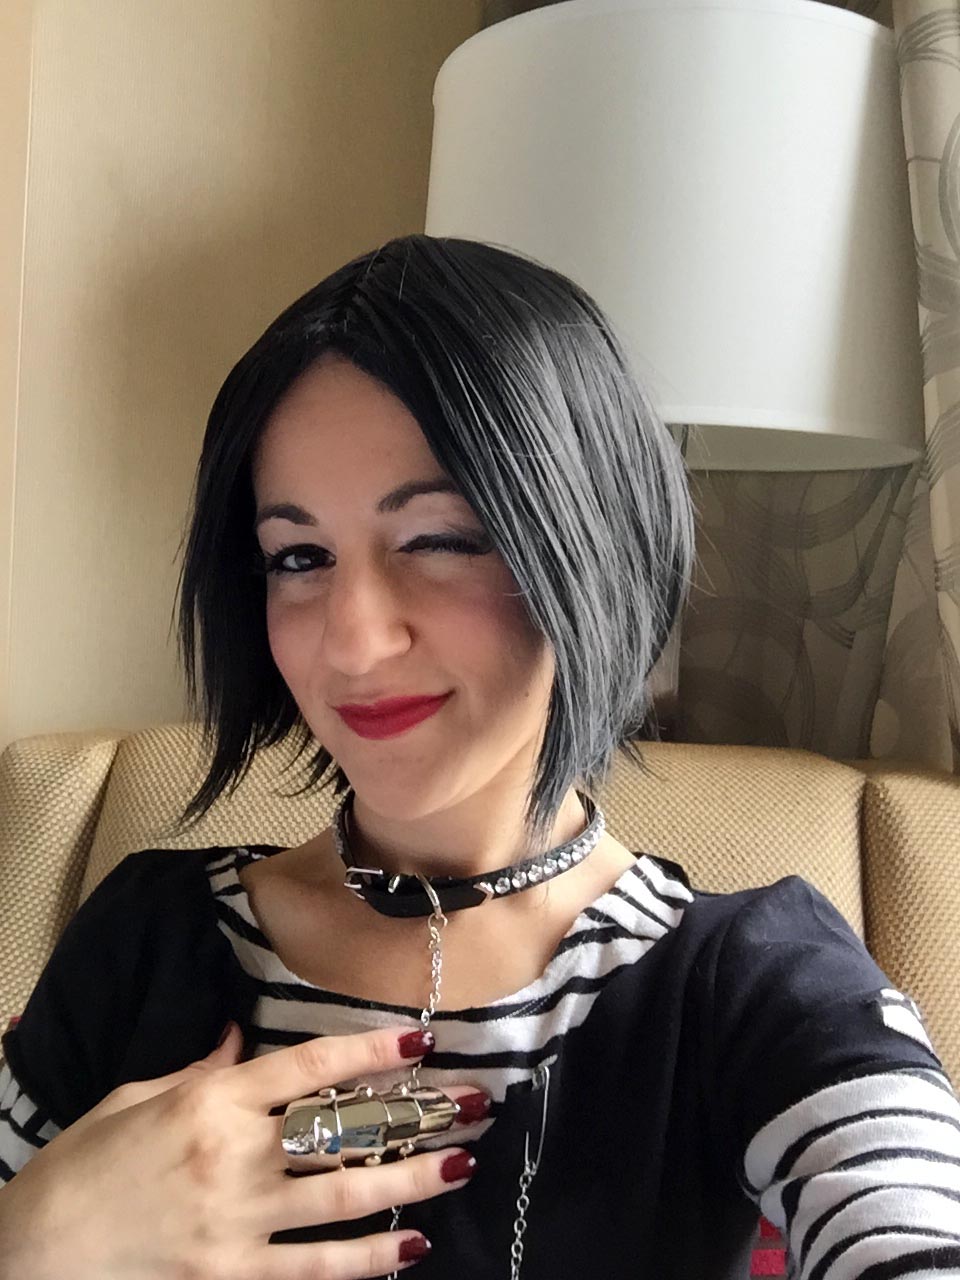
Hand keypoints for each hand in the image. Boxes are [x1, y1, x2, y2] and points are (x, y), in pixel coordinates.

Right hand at [3, 1023, 486, 1279]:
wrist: (35, 1255)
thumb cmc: (84, 1167)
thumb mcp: (137, 1098)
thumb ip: (203, 1072)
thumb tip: (245, 1044)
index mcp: (211, 1101)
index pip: (308, 1067)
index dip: (370, 1050)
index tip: (420, 1038)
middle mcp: (234, 1157)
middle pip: (344, 1133)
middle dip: (415, 1118)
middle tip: (472, 1106)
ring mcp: (238, 1222)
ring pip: (345, 1200)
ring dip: (411, 1183)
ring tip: (461, 1165)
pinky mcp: (233, 1275)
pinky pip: (314, 1268)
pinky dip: (367, 1261)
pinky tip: (410, 1246)